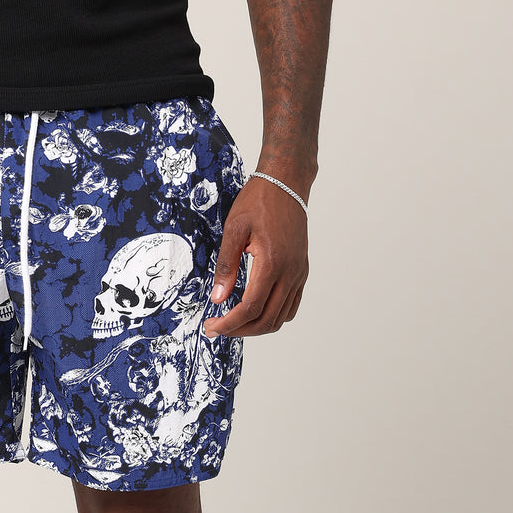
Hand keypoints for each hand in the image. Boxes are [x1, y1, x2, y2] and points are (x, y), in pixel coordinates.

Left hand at [203, 176, 308, 338]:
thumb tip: (217, 298)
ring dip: (256, 327)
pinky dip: (273, 316)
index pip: (250, 308)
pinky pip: (291, 306)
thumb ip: (226, 266)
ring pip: (280, 317)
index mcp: (272, 263)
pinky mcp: (301, 271)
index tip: (212, 326)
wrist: (286, 183)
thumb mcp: (234, 229)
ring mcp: (299, 273)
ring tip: (233, 323)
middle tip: (216, 328)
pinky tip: (255, 312)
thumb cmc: (259, 201)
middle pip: (266, 320)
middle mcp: (290, 272)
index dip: (229, 324)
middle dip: (239, 330)